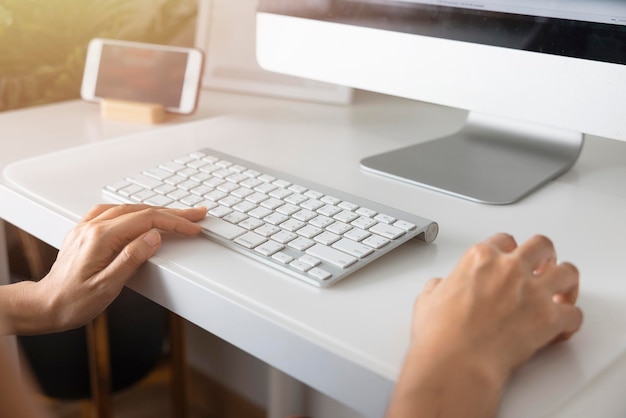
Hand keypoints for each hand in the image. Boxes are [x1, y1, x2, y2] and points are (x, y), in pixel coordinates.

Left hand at [34, 204, 206, 332]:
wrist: (45, 305)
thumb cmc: (73, 301)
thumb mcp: (107, 286)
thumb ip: (131, 259)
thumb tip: (153, 237)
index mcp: (101, 238)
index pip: (147, 220)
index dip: (174, 222)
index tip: (192, 227)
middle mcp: (93, 227)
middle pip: (142, 211)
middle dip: (173, 212)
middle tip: (195, 215)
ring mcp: (88, 227)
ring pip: (129, 208)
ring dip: (156, 210)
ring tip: (176, 214)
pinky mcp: (85, 232)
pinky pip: (113, 211)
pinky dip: (134, 210)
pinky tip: (141, 213)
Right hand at [386, 233, 582, 417]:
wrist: (456, 359)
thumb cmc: (441, 333)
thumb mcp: (428, 300)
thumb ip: (439, 287)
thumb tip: (439, 288)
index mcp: (480, 258)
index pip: (504, 241)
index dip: (508, 251)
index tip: (509, 260)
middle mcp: (510, 268)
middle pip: (542, 246)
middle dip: (545, 257)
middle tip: (542, 268)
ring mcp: (533, 291)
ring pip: (568, 272)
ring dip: (566, 283)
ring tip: (561, 293)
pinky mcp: (549, 318)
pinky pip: (574, 314)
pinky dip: (570, 321)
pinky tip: (562, 327)